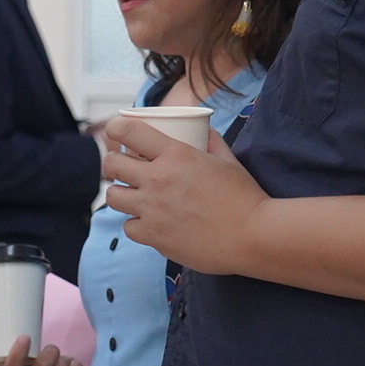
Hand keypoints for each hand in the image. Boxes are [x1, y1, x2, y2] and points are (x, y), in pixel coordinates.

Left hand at [101, 113, 266, 274]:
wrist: (253, 236)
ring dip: (120, 194)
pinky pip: (128, 228)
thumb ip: (211, 142)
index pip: (128, 131)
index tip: (116, 132)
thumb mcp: (228, 160)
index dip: (116, 128)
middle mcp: (158, 180)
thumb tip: (203, 130)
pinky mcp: (154, 237)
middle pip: (112, 165)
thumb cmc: (244, 197)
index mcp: (176, 154)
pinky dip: (136, 225)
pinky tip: (149, 222)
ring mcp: (153, 210)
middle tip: (121, 168)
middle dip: (113, 163)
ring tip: (132, 196)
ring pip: (113, 197)